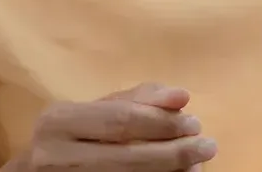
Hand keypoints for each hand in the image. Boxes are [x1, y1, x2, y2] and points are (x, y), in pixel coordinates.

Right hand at [6, 83, 216, 170]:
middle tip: (206, 146)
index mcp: (59, 120)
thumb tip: (181, 96)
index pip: (121, 120)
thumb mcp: (92, 112)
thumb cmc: (69, 138)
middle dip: (174, 152)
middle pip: (127, 156)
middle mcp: (55, 155)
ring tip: (197, 166)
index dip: (162, 122)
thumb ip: (135, 100)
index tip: (196, 122)